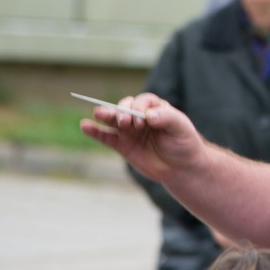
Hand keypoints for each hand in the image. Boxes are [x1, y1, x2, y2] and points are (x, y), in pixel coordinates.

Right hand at [79, 92, 205, 184]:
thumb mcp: (180, 127)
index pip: (142, 101)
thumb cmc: (184, 143)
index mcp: (154, 108)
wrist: (181, 168)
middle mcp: (139, 116)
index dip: (139, 108)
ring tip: (98, 113)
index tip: (144, 119)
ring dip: (105, 115)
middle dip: (123, 112)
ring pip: (113, 120)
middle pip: (125, 107)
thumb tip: (147, 115)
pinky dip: (95, 131)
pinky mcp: (122, 145)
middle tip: (126, 122)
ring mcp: (129, 131)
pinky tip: (85, 126)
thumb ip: (166, 117)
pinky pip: (106, 137)